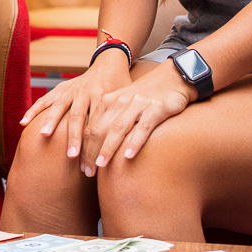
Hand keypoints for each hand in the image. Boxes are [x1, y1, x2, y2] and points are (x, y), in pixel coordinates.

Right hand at [18, 49, 131, 164]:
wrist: (110, 63)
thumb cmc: (121, 89)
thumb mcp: (127, 102)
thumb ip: (124, 120)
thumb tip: (128, 149)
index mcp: (104, 97)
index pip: (99, 124)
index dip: (96, 145)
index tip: (95, 165)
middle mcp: (86, 92)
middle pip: (79, 117)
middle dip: (74, 138)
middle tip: (72, 156)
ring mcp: (71, 89)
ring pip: (60, 106)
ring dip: (52, 121)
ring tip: (44, 135)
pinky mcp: (61, 88)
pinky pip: (46, 99)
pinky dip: (34, 110)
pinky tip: (23, 122)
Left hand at [79, 61, 195, 174]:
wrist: (171, 78)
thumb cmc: (145, 97)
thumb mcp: (122, 104)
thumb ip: (109, 120)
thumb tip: (93, 147)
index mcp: (108, 101)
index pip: (90, 127)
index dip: (83, 148)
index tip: (81, 167)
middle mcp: (120, 101)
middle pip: (99, 129)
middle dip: (91, 152)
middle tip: (88, 172)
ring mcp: (138, 104)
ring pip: (118, 128)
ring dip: (108, 148)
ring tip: (101, 165)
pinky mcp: (156, 108)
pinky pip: (143, 127)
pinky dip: (135, 142)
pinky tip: (128, 156)